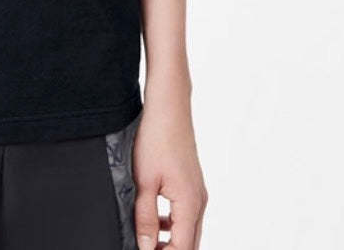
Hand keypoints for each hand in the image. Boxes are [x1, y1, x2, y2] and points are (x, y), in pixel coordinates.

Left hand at [132, 103, 208, 249]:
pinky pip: (186, 214)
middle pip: (190, 243)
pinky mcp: (191, 184)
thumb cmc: (156, 138)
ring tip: (148, 241)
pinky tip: (155, 220)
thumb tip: (147, 247)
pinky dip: (173, 224)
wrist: (169, 108)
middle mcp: (199, 201)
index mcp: (190, 204)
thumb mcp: (144, 182)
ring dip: (171, 241)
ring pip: (188, 230)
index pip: (183, 249)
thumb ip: (146, 218)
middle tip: (147, 249)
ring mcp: (197, 192)